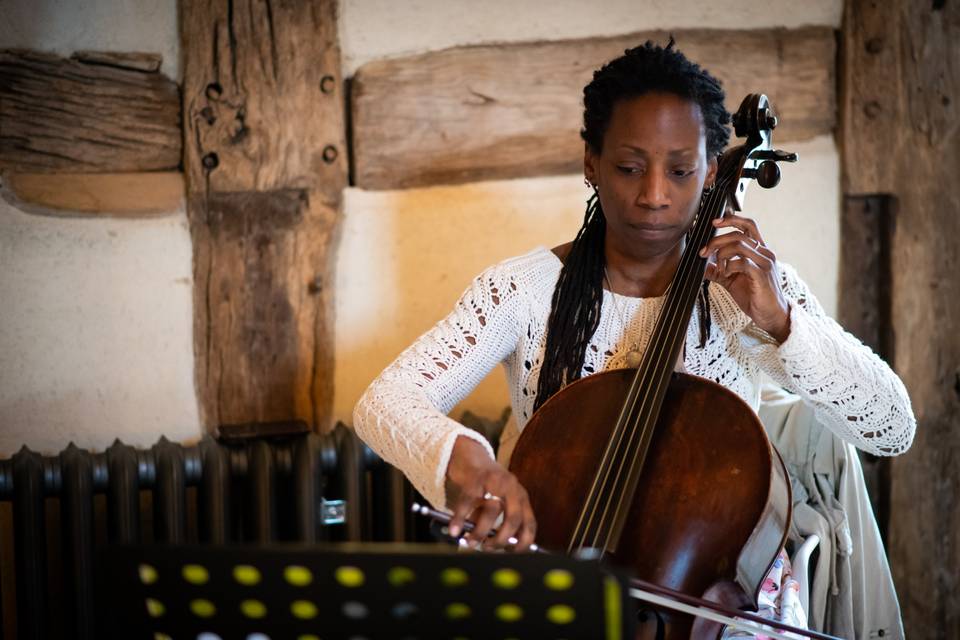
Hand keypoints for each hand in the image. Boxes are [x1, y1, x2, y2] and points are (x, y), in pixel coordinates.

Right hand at [444, 436, 536, 550]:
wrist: (471, 458)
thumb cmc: (485, 487)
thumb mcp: (496, 503)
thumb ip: (495, 523)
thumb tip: (488, 546)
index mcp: (521, 497)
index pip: (530, 524)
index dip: (523, 543)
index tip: (511, 554)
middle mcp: (512, 488)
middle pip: (513, 519)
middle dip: (500, 539)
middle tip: (488, 548)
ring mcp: (494, 482)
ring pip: (492, 511)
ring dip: (480, 531)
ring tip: (470, 541)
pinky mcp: (475, 479)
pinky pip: (467, 502)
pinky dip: (460, 520)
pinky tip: (454, 530)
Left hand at [699, 212, 790, 342]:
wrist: (770, 315)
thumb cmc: (755, 297)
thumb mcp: (732, 281)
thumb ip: (719, 271)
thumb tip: (703, 264)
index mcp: (759, 251)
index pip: (748, 225)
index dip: (731, 220)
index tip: (714, 222)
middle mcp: (765, 253)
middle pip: (738, 234)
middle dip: (716, 241)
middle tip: (704, 253)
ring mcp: (765, 263)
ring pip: (739, 245)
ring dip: (721, 255)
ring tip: (718, 268)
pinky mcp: (762, 275)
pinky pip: (742, 262)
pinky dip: (728, 266)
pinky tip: (725, 275)